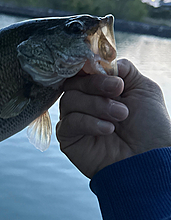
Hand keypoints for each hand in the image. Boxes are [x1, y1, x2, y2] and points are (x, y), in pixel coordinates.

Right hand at [56, 59, 170, 178]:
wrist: (151, 159)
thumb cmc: (150, 127)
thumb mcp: (142, 88)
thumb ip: (122, 69)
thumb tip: (99, 60)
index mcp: (99, 89)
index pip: (82, 71)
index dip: (88, 66)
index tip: (104, 69)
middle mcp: (85, 102)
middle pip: (73, 82)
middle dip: (96, 84)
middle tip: (118, 91)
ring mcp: (75, 120)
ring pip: (69, 100)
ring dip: (97, 105)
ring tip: (120, 115)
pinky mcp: (68, 138)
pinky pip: (68, 122)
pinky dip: (89, 122)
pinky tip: (108, 130)